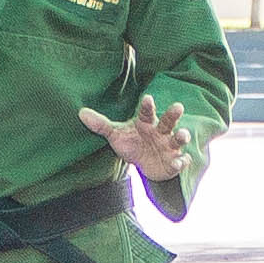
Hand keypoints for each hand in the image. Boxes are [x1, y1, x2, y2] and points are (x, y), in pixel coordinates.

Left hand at [77, 96, 191, 184]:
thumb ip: (101, 125)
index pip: (147, 112)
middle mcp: (161, 132)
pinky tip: (178, 163)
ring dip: (182, 136)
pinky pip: (181, 161)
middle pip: (169, 121)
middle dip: (173, 114)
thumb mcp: (116, 135)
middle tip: (178, 106)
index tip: (148, 98)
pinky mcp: (175, 162)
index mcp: (146, 122)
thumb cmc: (131, 143)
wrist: (145, 165)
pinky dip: (181, 162)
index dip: (148, 106)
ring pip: (179, 138)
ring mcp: (170, 146)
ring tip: (182, 135)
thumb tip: (81, 113)